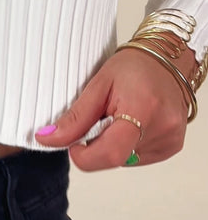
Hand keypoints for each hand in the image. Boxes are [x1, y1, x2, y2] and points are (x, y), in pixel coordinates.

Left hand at [34, 47, 190, 170]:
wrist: (166, 59)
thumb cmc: (133, 66)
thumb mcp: (98, 84)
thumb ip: (75, 117)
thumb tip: (47, 139)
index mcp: (143, 109)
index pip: (110, 153)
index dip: (85, 156)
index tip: (74, 145)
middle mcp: (162, 128)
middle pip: (116, 158)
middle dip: (98, 146)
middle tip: (100, 119)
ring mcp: (170, 139)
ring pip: (125, 160)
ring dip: (113, 144)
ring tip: (120, 115)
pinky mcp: (172, 146)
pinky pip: (139, 157)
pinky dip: (128, 144)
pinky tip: (134, 122)